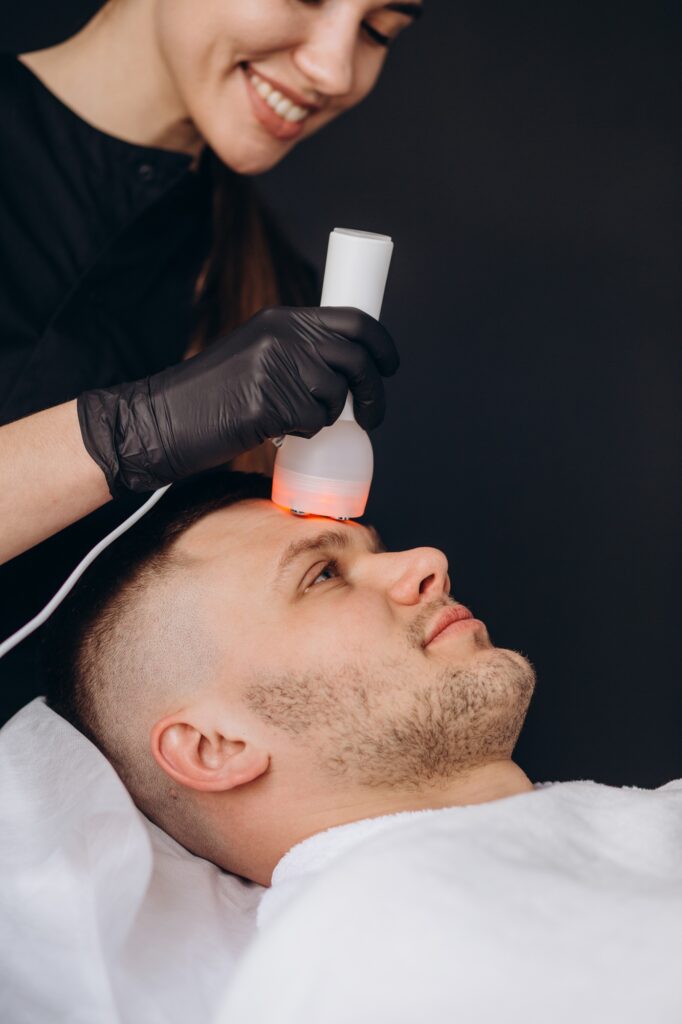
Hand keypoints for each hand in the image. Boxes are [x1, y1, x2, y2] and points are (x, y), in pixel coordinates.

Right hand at [77, 305, 398, 495]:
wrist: (162, 419)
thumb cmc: (211, 396)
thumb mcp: (256, 354)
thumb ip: (297, 352)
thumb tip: (350, 370)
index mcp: (283, 319)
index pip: (354, 321)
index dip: (383, 345)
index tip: (390, 367)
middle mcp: (282, 335)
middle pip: (356, 359)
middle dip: (374, 393)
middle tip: (372, 417)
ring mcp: (275, 366)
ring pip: (335, 396)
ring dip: (326, 417)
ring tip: (295, 420)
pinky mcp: (267, 400)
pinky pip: (311, 422)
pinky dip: (304, 433)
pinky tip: (276, 429)